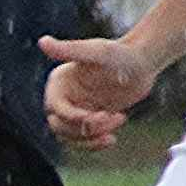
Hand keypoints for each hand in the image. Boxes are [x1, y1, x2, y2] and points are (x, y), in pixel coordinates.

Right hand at [37, 33, 158, 149]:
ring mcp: (77, 109)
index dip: (74, 117)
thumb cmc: (121, 54)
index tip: (100, 115)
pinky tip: (112, 138)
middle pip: (60, 126)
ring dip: (92, 138)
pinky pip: (85, 140)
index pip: (55, 108)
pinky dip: (96, 143)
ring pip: (71, 136)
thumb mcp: (96, 52)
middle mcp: (64, 97)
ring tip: (118, 120)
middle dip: (84, 129)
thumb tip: (42, 42)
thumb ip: (69, 50)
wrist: (143, 62)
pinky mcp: (90, 119)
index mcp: (59, 82)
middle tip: (110, 118)